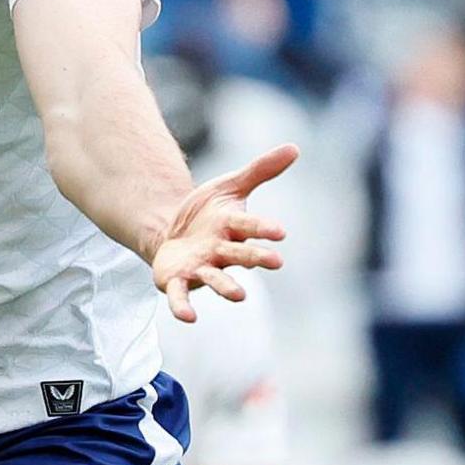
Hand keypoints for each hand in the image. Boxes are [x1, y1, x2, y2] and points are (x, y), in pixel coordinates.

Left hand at [149, 143, 295, 322]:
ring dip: (226, 287)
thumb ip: (260, 171)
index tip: (280, 232)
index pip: (251, 226)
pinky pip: (181, 296)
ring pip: (216, 278)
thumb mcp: (229, 186)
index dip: (264, 229)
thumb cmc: (207, 213)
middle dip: (256, 258)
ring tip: (240, 295)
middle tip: (275, 262)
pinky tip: (188, 317)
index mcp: (233, 228)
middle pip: (240, 255)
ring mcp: (201, 268)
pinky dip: (183, 307)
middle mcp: (221, 251)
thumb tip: (294, 147)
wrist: (170, 232)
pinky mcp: (177, 281)